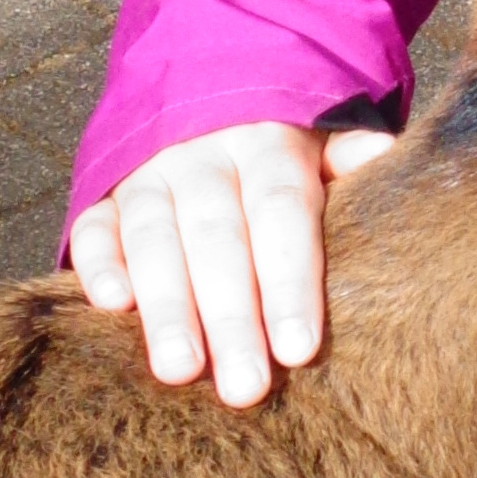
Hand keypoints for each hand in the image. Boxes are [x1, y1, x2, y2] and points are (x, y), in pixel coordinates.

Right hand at [68, 121, 399, 403]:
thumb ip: (351, 153)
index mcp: (270, 145)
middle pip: (217, 237)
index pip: (281, 213)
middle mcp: (205, 157)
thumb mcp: (326, 136)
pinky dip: (99, 263)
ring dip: (164, 305)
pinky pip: (95, 225)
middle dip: (231, 315)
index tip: (297, 349)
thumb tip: (381, 159)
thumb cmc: (284, 146)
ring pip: (153, 237)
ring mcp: (149, 173)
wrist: (205, 90)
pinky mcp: (105, 193)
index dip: (289, 281)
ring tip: (179, 370)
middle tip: (244, 387)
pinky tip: (111, 307)